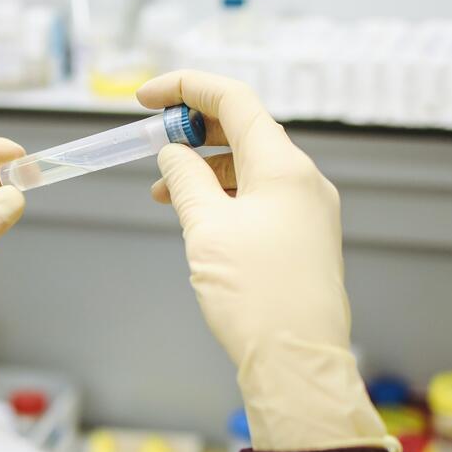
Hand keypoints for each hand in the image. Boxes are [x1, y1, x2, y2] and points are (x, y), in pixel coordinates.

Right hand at [139, 71, 395, 451]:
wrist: (297, 364)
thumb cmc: (256, 298)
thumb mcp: (206, 229)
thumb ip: (185, 180)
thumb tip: (172, 154)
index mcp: (283, 166)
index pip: (234, 100)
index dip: (186, 88)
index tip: (144, 98)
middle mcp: (303, 180)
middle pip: (244, 129)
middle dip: (192, 129)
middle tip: (150, 142)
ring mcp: (307, 210)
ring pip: (249, 166)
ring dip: (204, 166)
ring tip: (162, 190)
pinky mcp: (303, 238)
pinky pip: (260, 197)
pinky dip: (223, 194)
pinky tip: (195, 215)